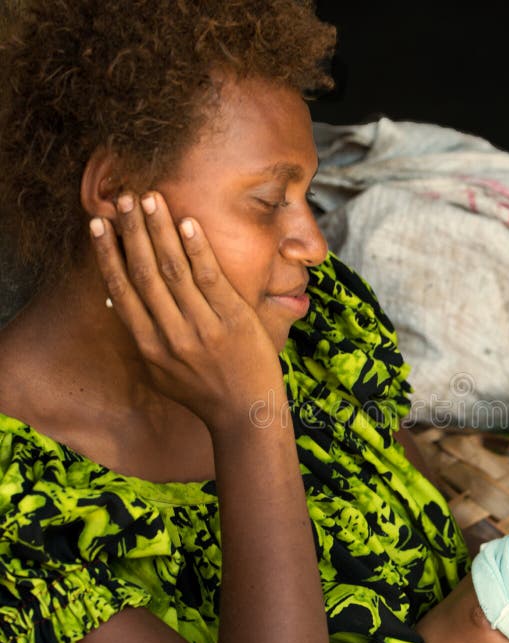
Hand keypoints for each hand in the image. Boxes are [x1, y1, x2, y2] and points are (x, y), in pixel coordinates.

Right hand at [90, 191, 281, 429]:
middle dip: (131, 232)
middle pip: (145, 273)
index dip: (108, 254)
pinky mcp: (234, 321)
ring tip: (149, 198)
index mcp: (150, 347)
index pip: (122, 291)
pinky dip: (197, 249)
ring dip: (159, 230)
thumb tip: (116, 300)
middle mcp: (172, 335)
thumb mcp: (162, 373)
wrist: (247, 415)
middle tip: (122, 197)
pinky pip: (211, 278)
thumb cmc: (204, 391)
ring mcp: (204, 328)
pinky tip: (187, 222)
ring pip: (174, 270)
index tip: (98, 224)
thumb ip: (141, 338)